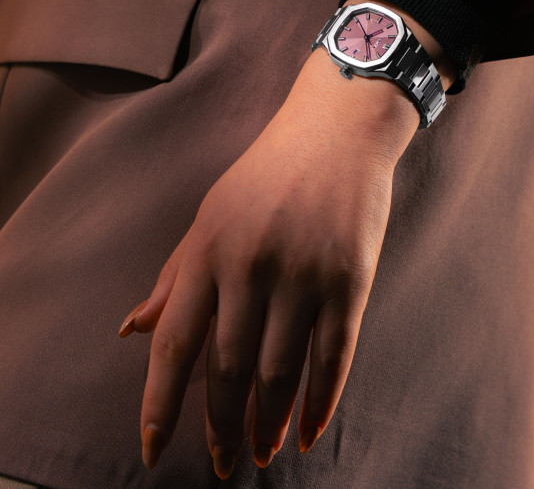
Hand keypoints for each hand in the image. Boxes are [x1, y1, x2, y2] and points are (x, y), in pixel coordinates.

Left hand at [118, 46, 421, 478]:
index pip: (175, 345)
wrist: (338, 128)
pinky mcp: (351, 277)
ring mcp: (305, 273)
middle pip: (229, 369)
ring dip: (268, 422)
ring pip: (281, 371)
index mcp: (209, 251)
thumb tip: (131, 333)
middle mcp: (253, 267)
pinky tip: (310, 431)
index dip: (160, 405)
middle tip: (223, 465)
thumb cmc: (269, 173)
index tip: (155, 451)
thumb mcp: (211, 214)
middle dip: (221, 426)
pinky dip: (322, 402)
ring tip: (260, 454)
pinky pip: (335, 355)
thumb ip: (175, 275)